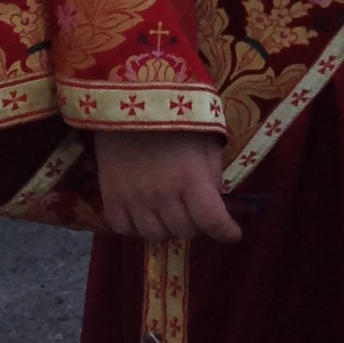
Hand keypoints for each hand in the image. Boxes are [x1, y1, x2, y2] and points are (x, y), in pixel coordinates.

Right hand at [93, 129, 240, 244]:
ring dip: (168, 228)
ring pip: (156, 236)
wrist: (127, 105)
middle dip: (197, 224)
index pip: (212, 220)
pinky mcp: (110, 200)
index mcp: (190, 177)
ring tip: (171, 211)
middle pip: (185, 231)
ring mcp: (133, 201)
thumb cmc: (174, 120)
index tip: (233, 235)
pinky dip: (138, 227)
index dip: (226, 232)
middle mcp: (162, 195)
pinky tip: (145, 212)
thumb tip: (215, 201)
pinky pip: (125, 230)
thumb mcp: (206, 140)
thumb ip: (213, 174)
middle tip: (197, 211)